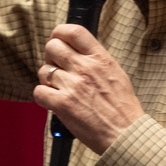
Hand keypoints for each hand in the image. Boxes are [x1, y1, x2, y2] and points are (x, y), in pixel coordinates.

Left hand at [33, 23, 143, 155]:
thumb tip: (79, 51)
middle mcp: (85, 68)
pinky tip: (54, 101)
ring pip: (44, 70)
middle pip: (52, 47)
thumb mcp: (115, 73)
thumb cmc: (123, 108)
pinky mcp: (62, 104)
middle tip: (57, 67)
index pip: (73, 31)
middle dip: (51, 56)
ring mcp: (72, 86)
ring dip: (47, 79)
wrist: (125, 135)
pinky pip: (39, 91)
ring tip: (59, 89)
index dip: (60, 32)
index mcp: (100, 59)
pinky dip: (43, 97)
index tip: (58, 39)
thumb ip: (96, 60)